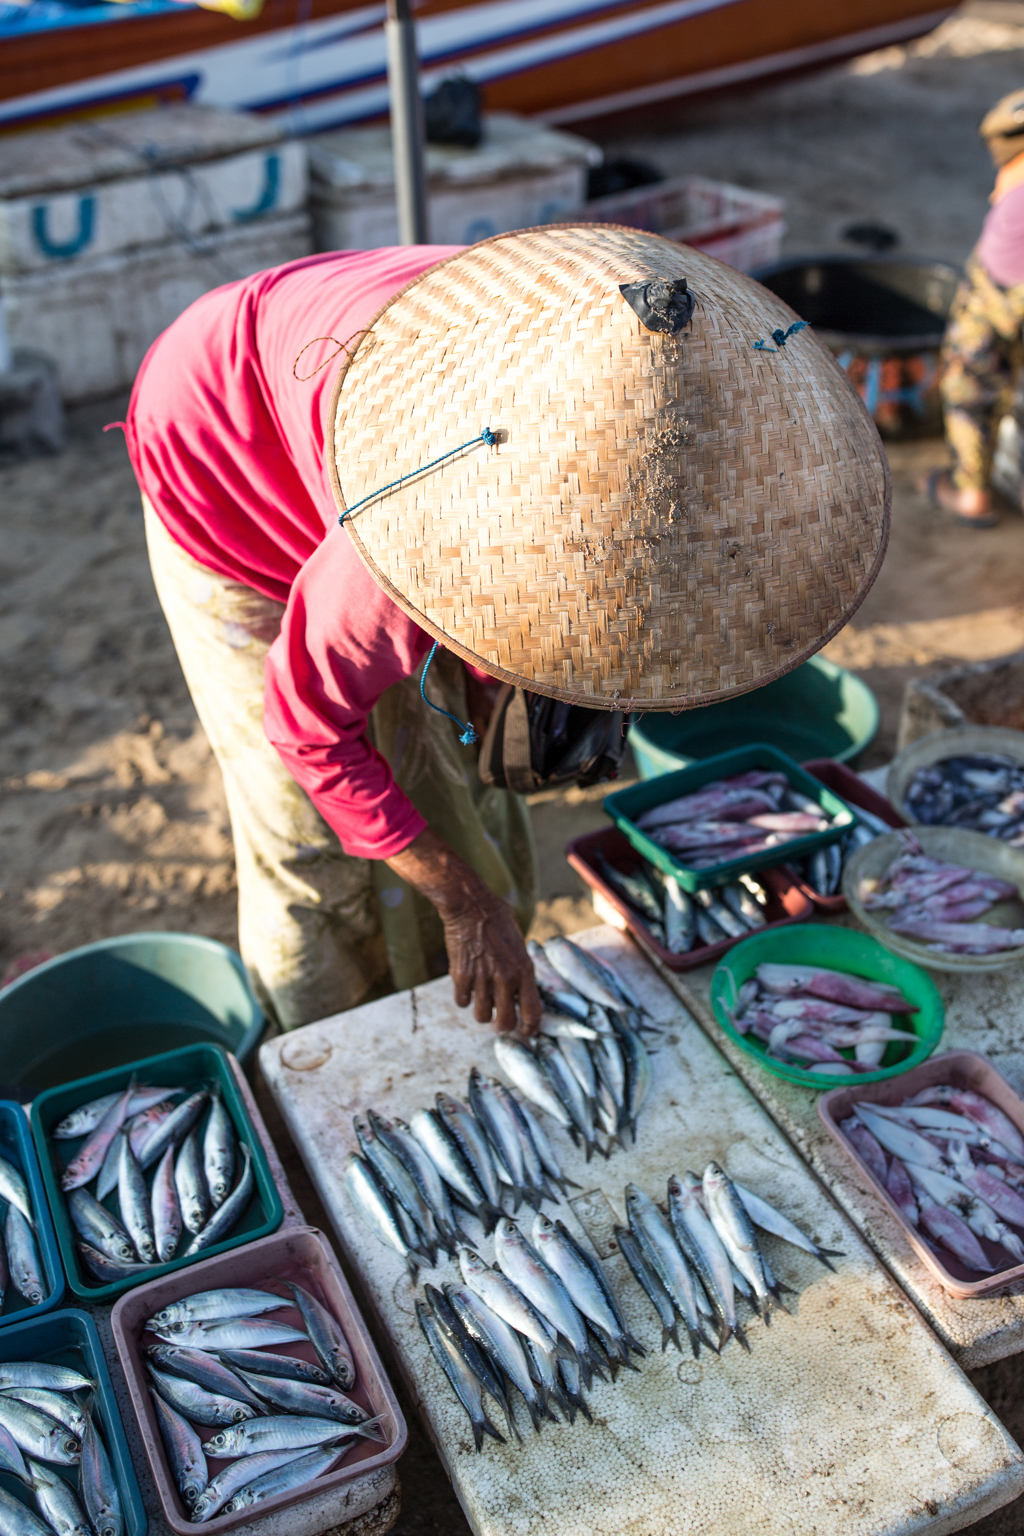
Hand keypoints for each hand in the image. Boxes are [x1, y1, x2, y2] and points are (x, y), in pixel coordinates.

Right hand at [442, 892, 541, 1034]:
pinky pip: (462, 1002)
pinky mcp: (461, 976)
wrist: (470, 906)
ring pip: (481, 1016)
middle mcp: (505, 978)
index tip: (526, 1032)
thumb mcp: (519, 943)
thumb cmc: (497, 919)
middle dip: (503, 1026)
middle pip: (505, 1022)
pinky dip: (464, 998)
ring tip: (481, 999)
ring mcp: (482, 979)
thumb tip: (520, 989)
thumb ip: (520, 967)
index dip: (530, 1028)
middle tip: (499, 1022)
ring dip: (482, 1011)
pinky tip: (466, 986)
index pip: (533, 1011)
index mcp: (524, 969)